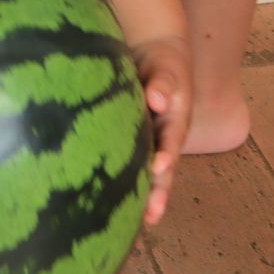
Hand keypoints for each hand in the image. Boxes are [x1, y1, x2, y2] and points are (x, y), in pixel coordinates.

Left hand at [130, 33, 191, 226]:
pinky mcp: (124, 138)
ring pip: (141, 171)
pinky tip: (98, 196)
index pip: (171, 143)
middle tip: (150, 216)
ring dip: (137, 194)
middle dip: (156, 192)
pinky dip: (115, 178)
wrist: (150, 53)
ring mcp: (145, 141)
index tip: (158, 169)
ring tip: (125, 220)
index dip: (166, 156)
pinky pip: (121, 161)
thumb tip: (157, 99)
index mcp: (174, 123)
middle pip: (160, 169)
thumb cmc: (163, 63)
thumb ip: (163, 82)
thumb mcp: (167, 67)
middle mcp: (161, 138)